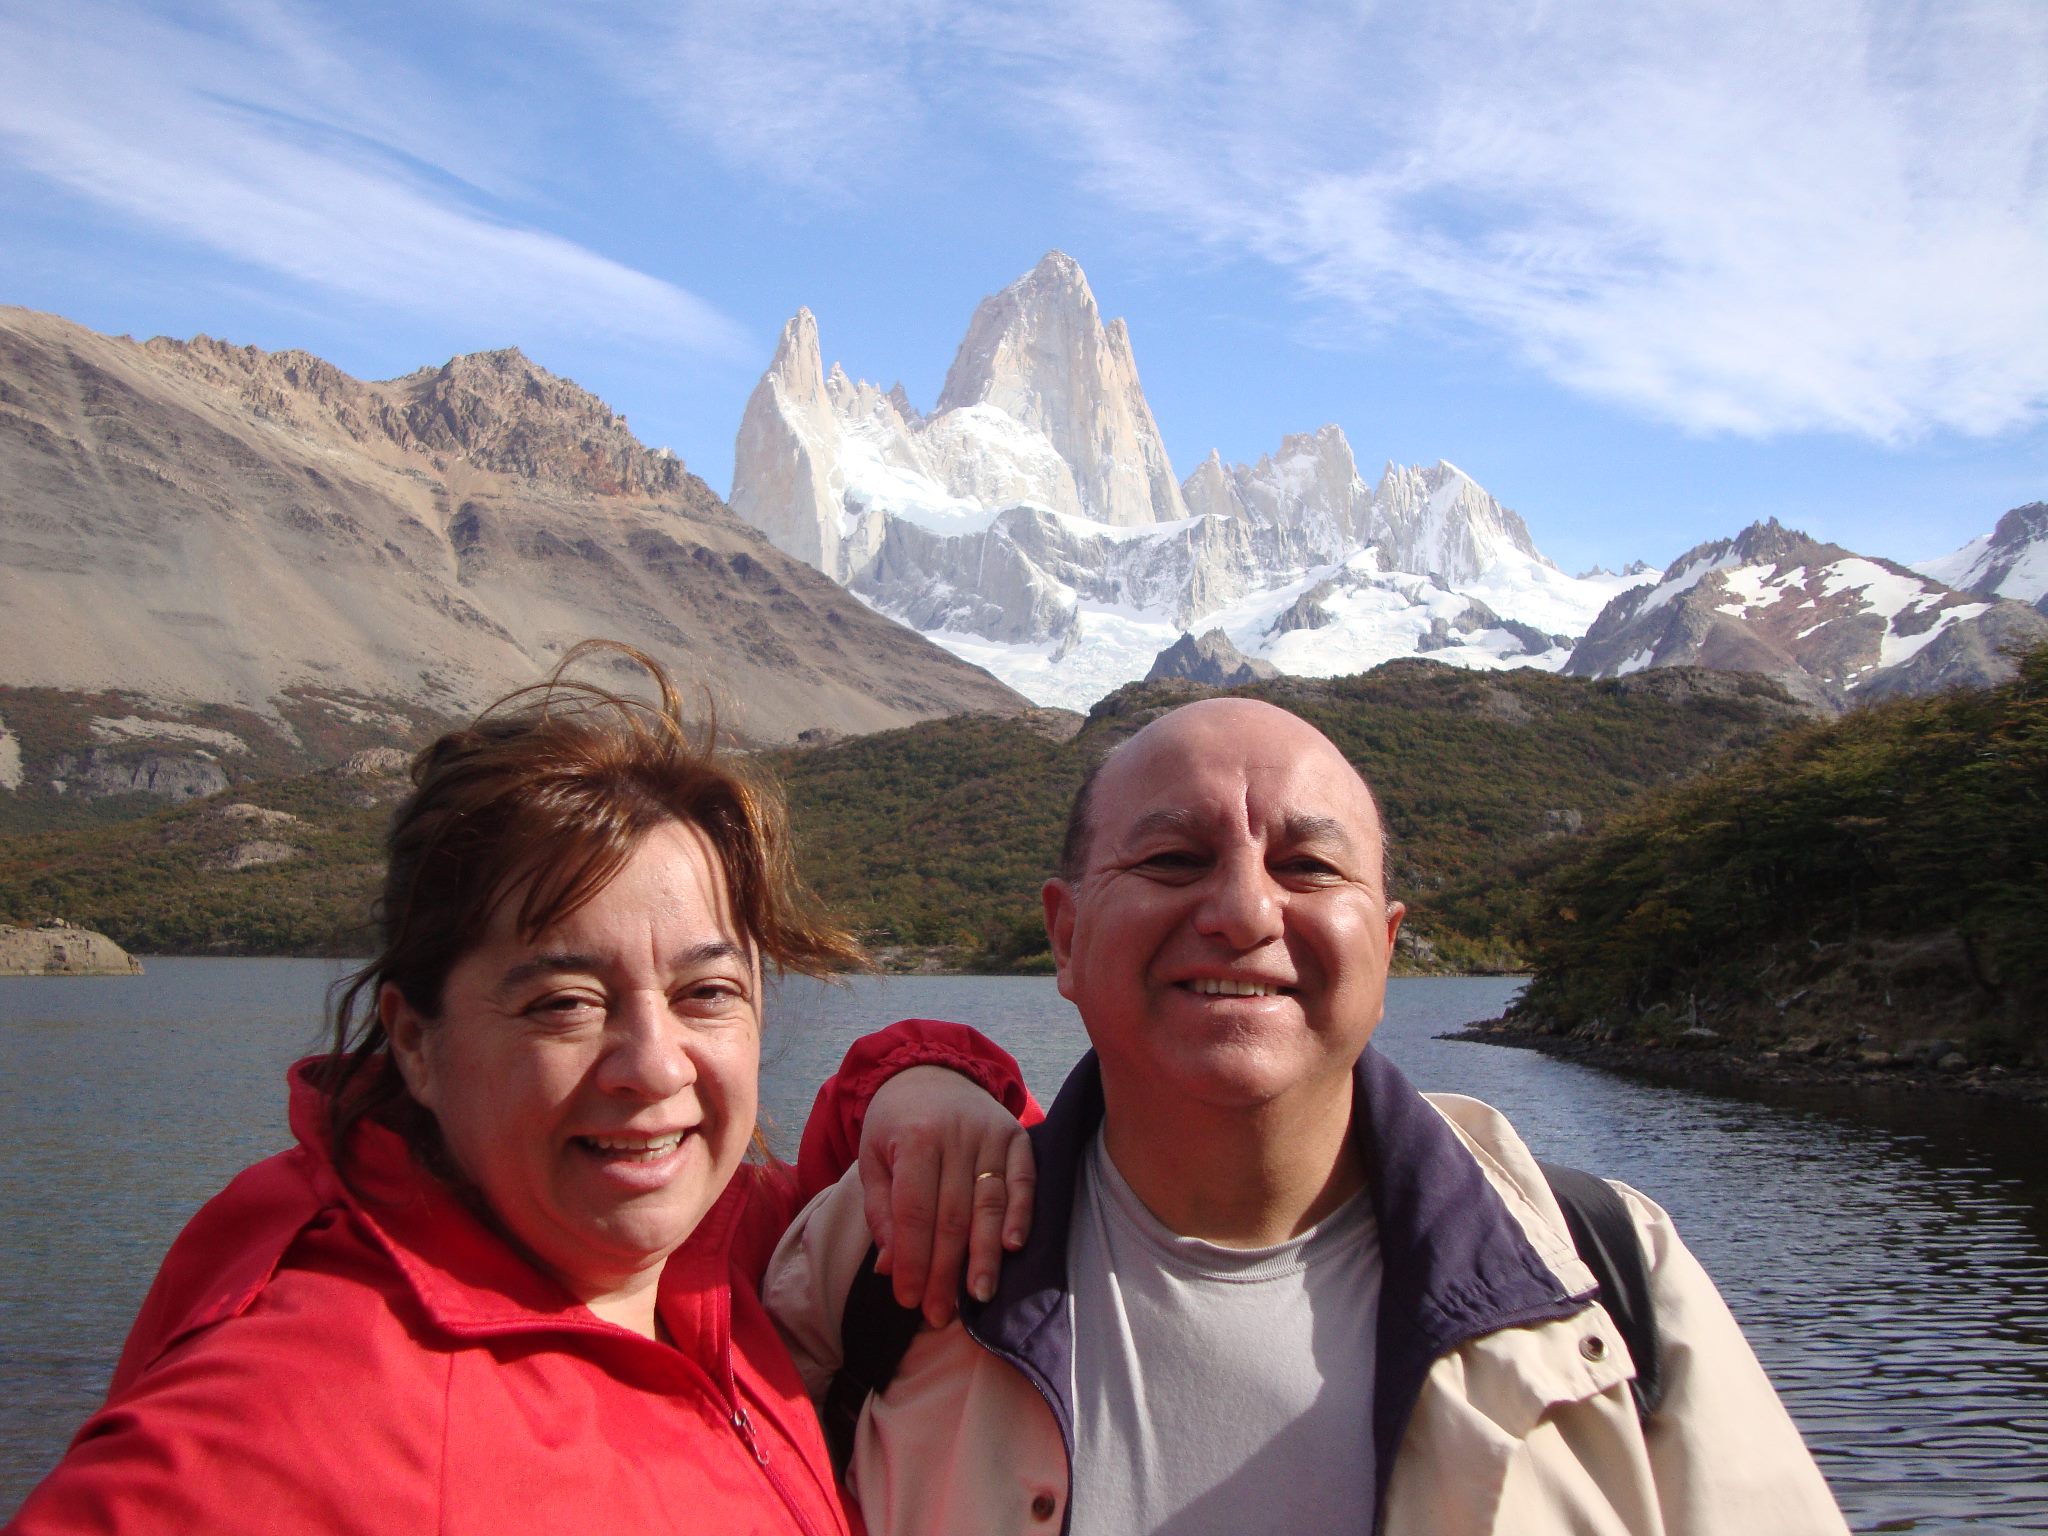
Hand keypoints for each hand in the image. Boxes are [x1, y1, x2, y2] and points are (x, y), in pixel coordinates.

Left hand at [859, 1065, 1035, 1326]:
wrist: (931, 1073)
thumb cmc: (896, 1124)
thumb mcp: (873, 1158)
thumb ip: (881, 1212)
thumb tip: (892, 1268)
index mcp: (915, 1138)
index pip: (915, 1211)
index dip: (913, 1259)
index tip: (909, 1299)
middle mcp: (956, 1135)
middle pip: (953, 1215)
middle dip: (945, 1270)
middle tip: (940, 1313)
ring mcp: (991, 1134)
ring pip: (990, 1203)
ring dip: (984, 1254)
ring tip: (977, 1295)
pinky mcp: (1018, 1136)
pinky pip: (1024, 1181)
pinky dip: (1021, 1215)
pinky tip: (1013, 1248)